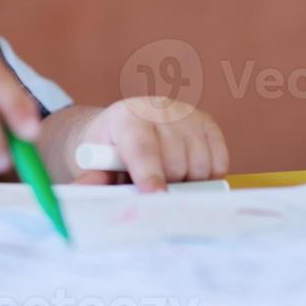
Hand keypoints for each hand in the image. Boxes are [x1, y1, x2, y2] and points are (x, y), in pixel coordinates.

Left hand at [73, 97, 228, 191]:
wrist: (126, 124)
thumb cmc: (110, 148)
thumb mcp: (95, 162)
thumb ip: (94, 179)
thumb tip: (87, 192)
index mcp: (126, 117)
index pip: (142, 148)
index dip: (150, 174)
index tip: (156, 196)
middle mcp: (158, 109)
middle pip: (175, 163)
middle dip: (165, 184)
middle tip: (150, 185)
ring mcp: (186, 113)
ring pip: (200, 166)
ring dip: (187, 182)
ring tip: (166, 176)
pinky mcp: (207, 122)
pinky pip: (218, 163)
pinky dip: (207, 177)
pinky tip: (187, 171)